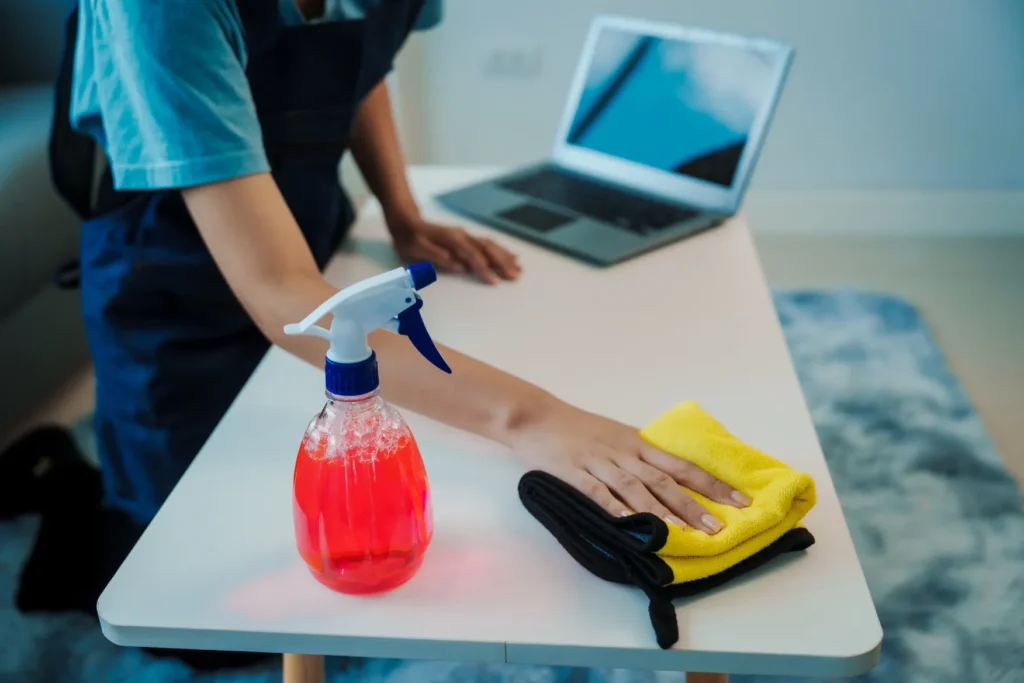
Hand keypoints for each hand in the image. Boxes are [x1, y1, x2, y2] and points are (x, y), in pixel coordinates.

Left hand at [388, 216, 520, 284]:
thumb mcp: (416, 250)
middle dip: (502, 263)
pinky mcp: (466, 239)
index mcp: (451, 240)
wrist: (406, 222)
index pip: (472, 255)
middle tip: (515, 276)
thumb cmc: (409, 240)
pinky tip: (511, 256)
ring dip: (505, 257)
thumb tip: (458, 266)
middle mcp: (461, 236)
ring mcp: (465, 236)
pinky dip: (501, 250)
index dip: (484, 269)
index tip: (495, 282)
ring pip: (490, 245)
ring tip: (519, 268)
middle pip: (487, 248)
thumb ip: (437, 257)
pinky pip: (487, 244)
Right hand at [511, 402, 750, 533]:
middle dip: (693, 504)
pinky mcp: (575, 473)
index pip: (682, 465)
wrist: (536, 417)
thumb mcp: (616, 437)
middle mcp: (624, 452)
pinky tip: (632, 526)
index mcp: (638, 443)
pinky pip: (599, 493)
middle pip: (665, 480)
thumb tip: (672, 483)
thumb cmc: (578, 429)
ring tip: (683, 533)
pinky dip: (616, 510)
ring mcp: (600, 462)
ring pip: (636, 488)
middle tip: (718, 527)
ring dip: (661, 512)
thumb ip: (640, 459)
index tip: (739, 501)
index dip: (712, 484)